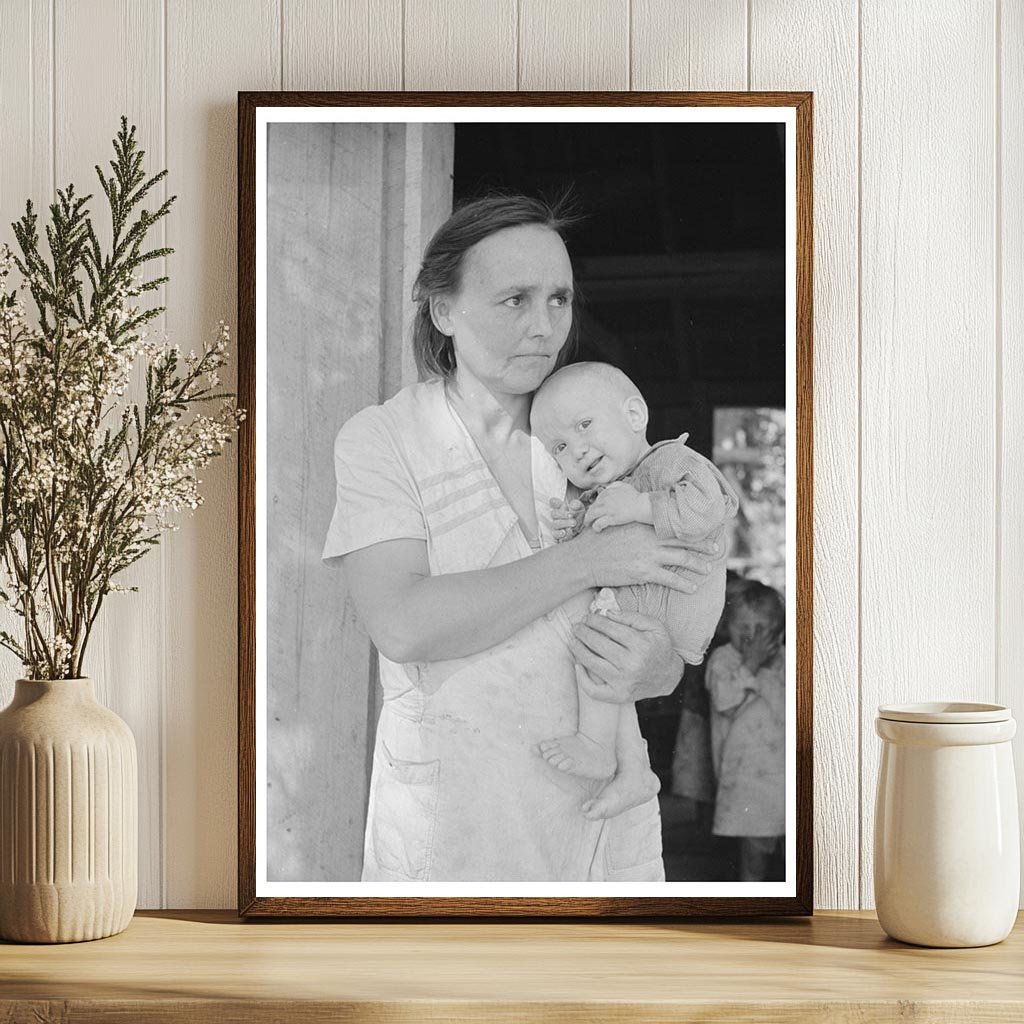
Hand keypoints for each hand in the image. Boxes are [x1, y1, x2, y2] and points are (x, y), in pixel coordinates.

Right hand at [549, 496, 584, 540]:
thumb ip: (577, 505)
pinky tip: (564, 533)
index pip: (554, 502)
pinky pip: (555, 534)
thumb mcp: (580, 509)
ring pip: (555, 524)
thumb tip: (573, 505)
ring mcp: (556, 526)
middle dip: (562, 514)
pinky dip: (559, 534)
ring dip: (563, 523)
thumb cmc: (578, 516)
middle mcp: (557, 516)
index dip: (554, 502)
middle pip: (554, 513)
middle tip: (571, 515)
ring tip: (573, 523)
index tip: (559, 503)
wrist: (582, 530)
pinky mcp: (557, 535)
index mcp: (561, 507)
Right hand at [569, 520, 716, 592]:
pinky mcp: (644, 572)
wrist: (584, 559)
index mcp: (644, 525)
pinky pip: (670, 579)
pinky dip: (684, 584)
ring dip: (698, 564)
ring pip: (682, 559)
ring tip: (707, 569)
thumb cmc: (595, 541)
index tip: (702, 531)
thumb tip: (636, 519)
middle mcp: (650, 538)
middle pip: (683, 541)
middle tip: (715, 549)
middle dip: (702, 546)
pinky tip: (692, 588)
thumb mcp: (615, 523)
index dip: (690, 530)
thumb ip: (630, 522)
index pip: (673, 526)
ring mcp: (649, 555)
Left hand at [569, 608, 683, 703]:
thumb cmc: (658, 647)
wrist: (668, 676)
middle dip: (583, 632)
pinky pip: (594, 690)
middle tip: (576, 626)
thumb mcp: (653, 626)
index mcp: (641, 645)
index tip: (587, 616)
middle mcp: (631, 665)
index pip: (610, 629)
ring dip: (578, 649)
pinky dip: (582, 679)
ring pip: (592, 664)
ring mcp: (624, 682)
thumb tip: (607, 613)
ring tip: (572, 640)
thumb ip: (631, 617)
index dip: (595, 621)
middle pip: (598, 644)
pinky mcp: (618, 696)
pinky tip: (577, 665)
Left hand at [583, 481, 650, 532]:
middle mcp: (605, 500)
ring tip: (588, 524)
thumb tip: (606, 488)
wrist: (640, 505)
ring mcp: (607, 509)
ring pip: (592, 515)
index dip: (595, 505)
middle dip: (588, 513)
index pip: (596, 500)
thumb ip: (614, 485)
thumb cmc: (634, 496)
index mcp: (607, 492)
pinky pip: (599, 523)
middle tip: (588, 518)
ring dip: (588, 520)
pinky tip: (597, 529)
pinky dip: (596, 526)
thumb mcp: (624, 486)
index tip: (595, 510)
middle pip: (591, 507)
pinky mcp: (611, 518)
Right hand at [739, 624, 780, 674]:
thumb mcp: (743, 646)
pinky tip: (777, 645)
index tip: (758, 624)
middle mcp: (762, 644)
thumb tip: (745, 634)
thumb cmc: (746, 655)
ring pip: (772, 642)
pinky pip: (773, 650)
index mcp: (756, 642)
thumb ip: (744, 640)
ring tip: (776, 633)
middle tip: (771, 626)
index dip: (758, 627)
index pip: (758, 633)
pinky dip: (776, 647)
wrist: (751, 664)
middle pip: (768, 636)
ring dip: (774, 637)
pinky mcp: (768, 654)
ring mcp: (766, 649)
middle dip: (770, 630)